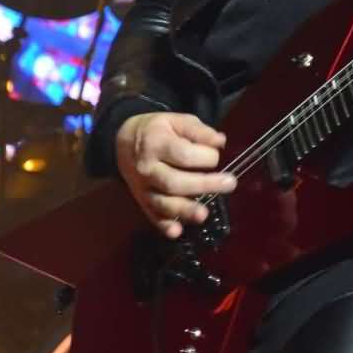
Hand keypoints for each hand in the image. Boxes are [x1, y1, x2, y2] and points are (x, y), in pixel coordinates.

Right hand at [116, 111, 237, 237]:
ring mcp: (143, 187)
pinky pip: (152, 215)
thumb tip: (220, 142)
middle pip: (174, 182)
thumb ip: (198, 130)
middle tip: (230, 184)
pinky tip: (176, 232)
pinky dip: (163, 226)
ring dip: (184, 211)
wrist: (123, 141)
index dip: (205, 157)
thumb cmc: (157, 130)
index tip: (216, 155)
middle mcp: (148, 168)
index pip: (184, 154)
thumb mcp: (176, 121)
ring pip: (163, 203)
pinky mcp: (142, 200)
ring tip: (204, 214)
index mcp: (156, 144)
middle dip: (204, 185)